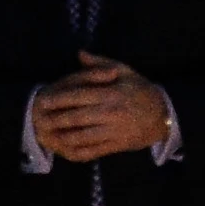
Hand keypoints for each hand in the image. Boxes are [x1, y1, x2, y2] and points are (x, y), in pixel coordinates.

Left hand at [33, 52, 171, 162]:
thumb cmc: (142, 91)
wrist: (165, 115)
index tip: (42, 101)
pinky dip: (79, 151)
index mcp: (110, 94)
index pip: (78, 96)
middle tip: (39, 120)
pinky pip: (96, 150)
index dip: (58, 99)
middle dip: (56, 120)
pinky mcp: (118, 145)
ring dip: (64, 137)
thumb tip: (79, 54)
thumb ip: (101, 63)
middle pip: (77, 117)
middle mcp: (111, 113)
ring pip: (84, 136)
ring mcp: (114, 131)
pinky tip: (68, 149)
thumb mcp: (126, 72)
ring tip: (50, 135)